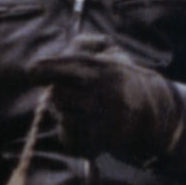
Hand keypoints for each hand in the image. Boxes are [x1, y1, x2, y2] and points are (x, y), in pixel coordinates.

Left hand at [45, 33, 180, 163]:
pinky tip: (83, 124)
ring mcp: (97, 119)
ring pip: (61, 115)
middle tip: (67, 92)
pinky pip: (67, 136)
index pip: (55, 68)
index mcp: (97, 69)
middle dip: (57, 92)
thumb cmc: (124, 79)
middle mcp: (96, 94)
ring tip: (79, 108)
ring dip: (64, 112)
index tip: (33, 72)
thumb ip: (86, 43)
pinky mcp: (96, 141)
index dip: (40, 70)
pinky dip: (70, 131)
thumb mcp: (111, 51)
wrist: (152, 113)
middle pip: (55, 93)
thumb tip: (62, 49)